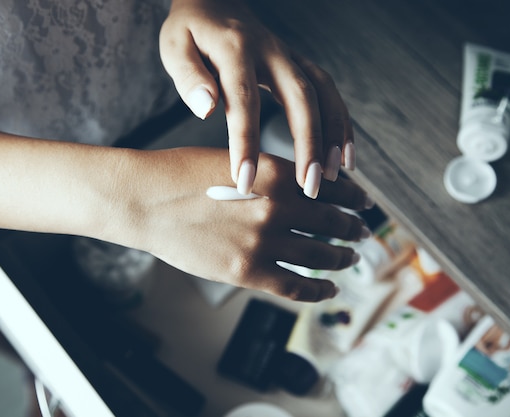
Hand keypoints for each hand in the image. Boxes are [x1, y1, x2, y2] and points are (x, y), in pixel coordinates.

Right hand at [103, 147, 370, 301]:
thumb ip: (271, 177)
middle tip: (363, 232)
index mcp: (277, 173)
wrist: (145, 199)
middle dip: (354, 229)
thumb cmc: (181, 174)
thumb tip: (300, 193)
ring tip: (349, 258)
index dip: (354, 199)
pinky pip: (295, 286)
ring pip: (320, 255)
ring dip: (341, 258)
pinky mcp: (246, 271)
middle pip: (333, 223)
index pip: (332, 189)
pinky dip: (318, 289)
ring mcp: (263, 241)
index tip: (364, 204)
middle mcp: (277, 206)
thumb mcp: (235, 160)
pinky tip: (328, 289)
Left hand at [159, 0, 354, 198]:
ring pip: (323, 94)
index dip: (247, 143)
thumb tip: (207, 109)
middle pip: (300, 97)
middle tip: (310, 187)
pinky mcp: (299, 64)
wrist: (214, 1)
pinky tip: (343, 154)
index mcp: (235, 49)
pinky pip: (328, 92)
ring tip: (335, 175)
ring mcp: (290, 56)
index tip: (246, 181)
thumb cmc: (190, 31)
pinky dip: (341, 122)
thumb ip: (189, 77)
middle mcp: (271, 51)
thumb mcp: (175, 47)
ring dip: (334, 135)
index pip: (244, 100)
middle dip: (309, 144)